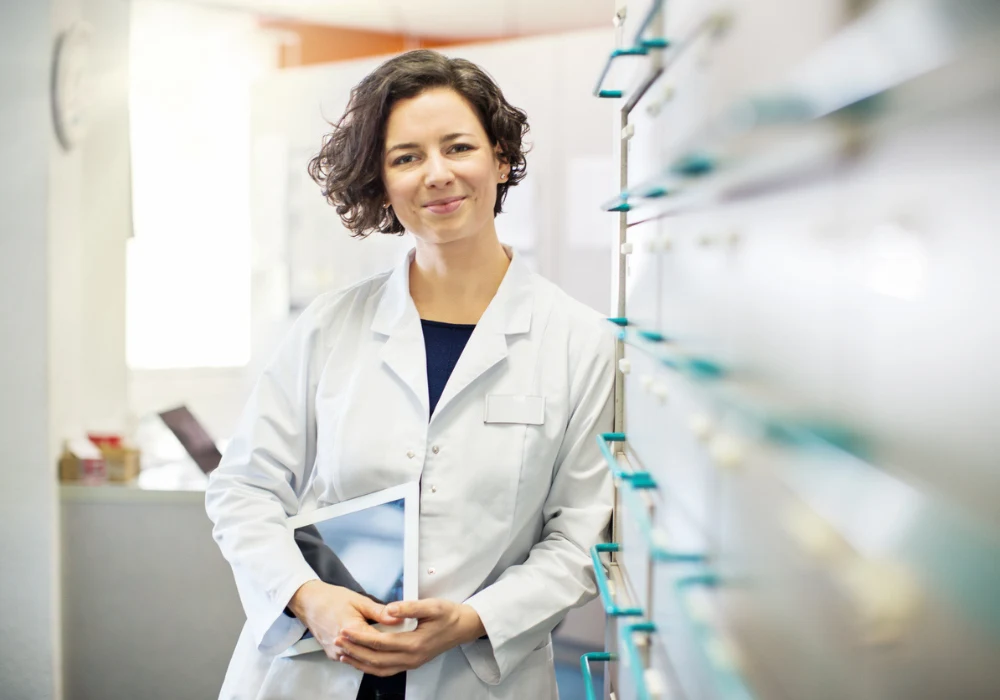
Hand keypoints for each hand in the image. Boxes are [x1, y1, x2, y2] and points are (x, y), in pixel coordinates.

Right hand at [287, 580, 401, 661]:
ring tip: (384, 640)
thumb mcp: (359, 601)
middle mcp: (342, 646)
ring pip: (362, 659)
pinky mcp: (333, 655)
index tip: (403, 631)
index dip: (393, 637)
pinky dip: (362, 653)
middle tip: (396, 636)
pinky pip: (352, 659)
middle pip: (372, 653)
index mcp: (352, 630)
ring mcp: (337, 653)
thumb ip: (379, 612)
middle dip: (385, 646)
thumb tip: (397, 618)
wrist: (309, 602)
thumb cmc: (330, 599)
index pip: (379, 642)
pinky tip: (369, 645)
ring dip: (374, 652)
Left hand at [334, 599, 485, 676]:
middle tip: (338, 641)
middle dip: (354, 650)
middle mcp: (412, 658)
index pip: (380, 642)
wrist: (463, 627)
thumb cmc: (448, 615)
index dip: (360, 637)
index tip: (345, 629)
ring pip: (380, 669)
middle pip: (376, 659)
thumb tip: (390, 610)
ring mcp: (411, 663)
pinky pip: (387, 670)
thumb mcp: (432, 605)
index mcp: (415, 643)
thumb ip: (410, 607)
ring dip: (360, 662)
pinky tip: (361, 661)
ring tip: (343, 654)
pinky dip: (371, 668)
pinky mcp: (411, 663)